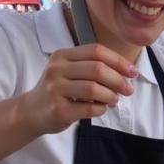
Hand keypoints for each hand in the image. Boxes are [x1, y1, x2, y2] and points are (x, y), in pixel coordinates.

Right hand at [20, 44, 137, 136]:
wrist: (31, 112)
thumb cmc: (60, 89)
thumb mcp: (71, 70)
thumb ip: (95, 66)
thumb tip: (128, 72)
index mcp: (62, 55)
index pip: (97, 51)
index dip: (119, 61)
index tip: (133, 71)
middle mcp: (56, 70)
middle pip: (97, 69)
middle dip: (119, 80)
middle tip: (128, 89)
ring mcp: (55, 90)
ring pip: (94, 89)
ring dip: (111, 96)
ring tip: (115, 100)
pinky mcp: (57, 110)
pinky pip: (89, 109)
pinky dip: (101, 109)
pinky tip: (101, 108)